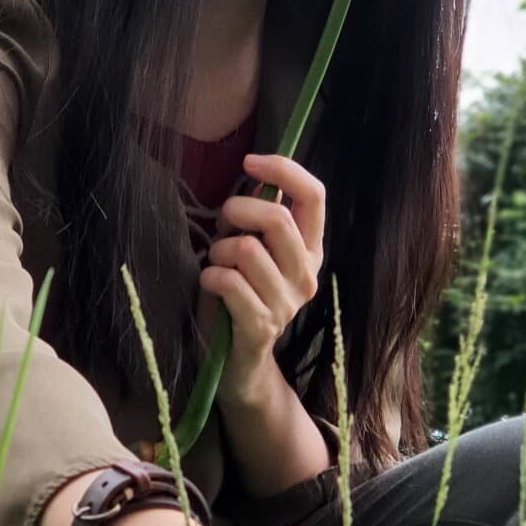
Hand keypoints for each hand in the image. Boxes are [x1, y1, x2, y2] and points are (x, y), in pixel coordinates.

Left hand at [197, 153, 325, 402]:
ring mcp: (286, 303)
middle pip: (277, 219)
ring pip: (247, 250)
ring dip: (219, 252)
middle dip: (237, 211)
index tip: (250, 162)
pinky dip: (210, 277)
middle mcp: (306, 275)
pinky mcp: (261, 325)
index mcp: (310, 250)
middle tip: (221, 226)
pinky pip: (229, 282)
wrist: (240, 363)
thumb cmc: (240, 297)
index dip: (283, 170)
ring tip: (216, 266)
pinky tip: (210, 285)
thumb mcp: (254, 253)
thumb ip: (260, 221)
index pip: (315, 195)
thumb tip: (258, 183)